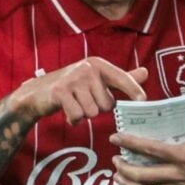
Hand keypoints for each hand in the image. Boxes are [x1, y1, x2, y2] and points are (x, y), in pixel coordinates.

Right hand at [9, 57, 147, 124]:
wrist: (39, 92)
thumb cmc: (74, 86)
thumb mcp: (98, 80)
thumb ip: (121, 78)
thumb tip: (145, 72)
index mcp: (99, 65)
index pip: (122, 78)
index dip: (133, 89)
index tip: (143, 99)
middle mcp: (87, 69)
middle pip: (107, 104)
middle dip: (98, 109)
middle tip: (84, 101)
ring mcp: (73, 79)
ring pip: (93, 112)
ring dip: (85, 114)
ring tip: (75, 104)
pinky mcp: (60, 91)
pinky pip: (78, 115)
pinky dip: (73, 119)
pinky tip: (67, 111)